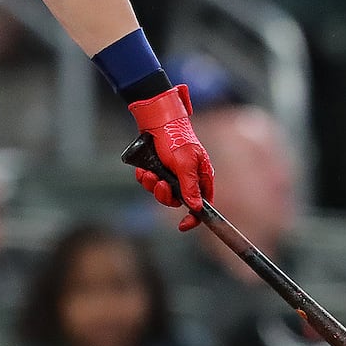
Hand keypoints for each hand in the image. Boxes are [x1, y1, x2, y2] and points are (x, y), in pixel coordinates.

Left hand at [128, 84, 213, 230]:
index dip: (194, 217)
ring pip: (161, 193)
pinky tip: (143, 169)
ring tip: (149, 173)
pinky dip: (144, 178)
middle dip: (165, 195)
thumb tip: (196, 207)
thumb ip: (189, 185)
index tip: (183, 225)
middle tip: (160, 184)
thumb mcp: (185, 162)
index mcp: (200, 177)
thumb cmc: (176, 138)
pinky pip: (149, 183)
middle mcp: (187, 178)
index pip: (202, 205)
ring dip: (153, 186)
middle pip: (177, 202)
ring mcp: (171, 174)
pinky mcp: (157, 169)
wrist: (156, 120)